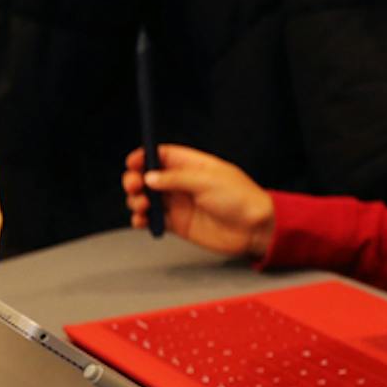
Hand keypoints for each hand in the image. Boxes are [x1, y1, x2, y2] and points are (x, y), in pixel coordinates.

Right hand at [123, 145, 274, 257]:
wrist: (254, 229)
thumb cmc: (241, 199)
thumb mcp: (207, 181)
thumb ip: (175, 178)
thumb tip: (149, 176)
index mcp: (192, 166)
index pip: (162, 156)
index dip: (144, 157)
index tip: (132, 163)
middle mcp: (182, 184)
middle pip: (148, 177)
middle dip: (135, 180)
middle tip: (134, 186)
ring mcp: (178, 204)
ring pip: (146, 198)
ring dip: (136, 201)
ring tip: (143, 206)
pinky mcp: (176, 224)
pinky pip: (151, 220)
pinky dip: (141, 220)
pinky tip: (142, 221)